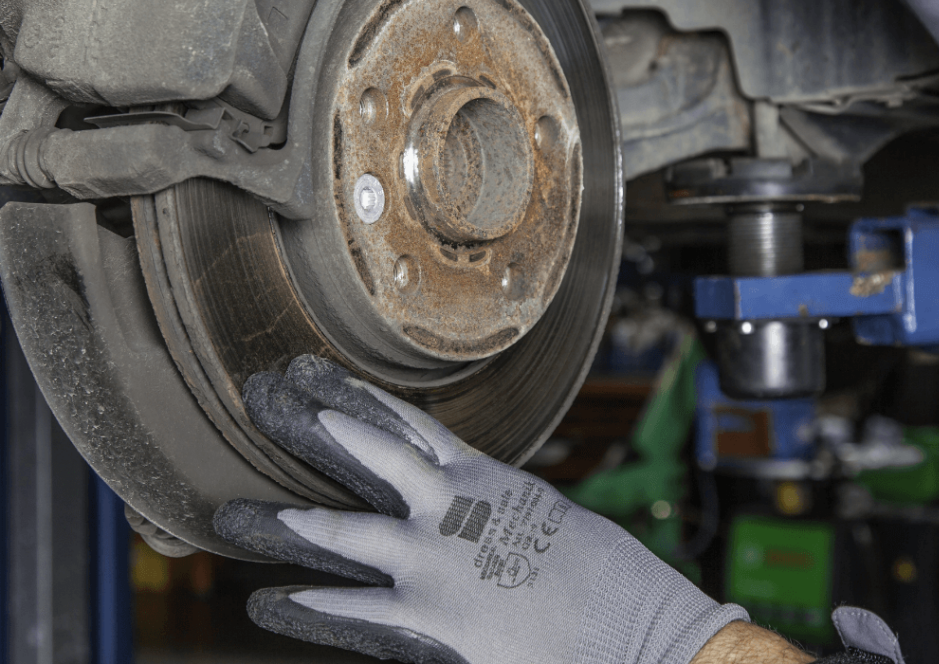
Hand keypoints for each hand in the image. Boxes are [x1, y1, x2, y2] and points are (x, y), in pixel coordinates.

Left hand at [215, 355, 747, 663]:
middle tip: (259, 396)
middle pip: (364, 455)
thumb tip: (462, 502)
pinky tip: (264, 603)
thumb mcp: (545, 522)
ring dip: (284, 521)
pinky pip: (356, 616)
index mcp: (483, 477)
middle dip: (307, 425)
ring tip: (229, 515)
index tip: (308, 370)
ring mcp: (439, 565)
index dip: (349, 395)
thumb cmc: (607, 578)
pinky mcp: (436, 625)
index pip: (402, 423)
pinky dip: (308, 609)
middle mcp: (453, 509)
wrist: (644, 632)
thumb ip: (492, 509)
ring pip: (344, 532)